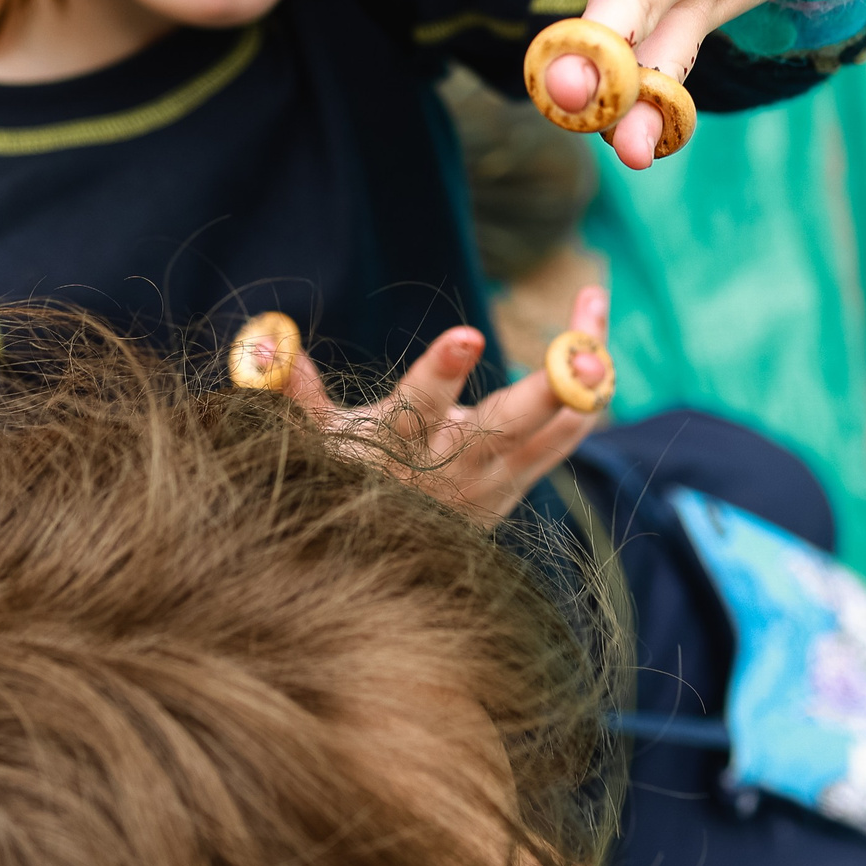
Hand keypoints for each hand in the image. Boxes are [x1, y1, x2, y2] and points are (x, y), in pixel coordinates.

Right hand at [285, 290, 612, 527]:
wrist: (389, 566)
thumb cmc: (347, 482)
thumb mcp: (316, 444)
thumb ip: (298, 395)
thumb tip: (269, 344)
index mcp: (401, 449)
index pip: (421, 409)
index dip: (443, 374)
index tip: (467, 335)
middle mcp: (458, 467)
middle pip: (516, 423)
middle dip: (553, 380)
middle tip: (586, 334)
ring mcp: (500, 479)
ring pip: (562, 423)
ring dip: (585, 365)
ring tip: (593, 299)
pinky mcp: (523, 481)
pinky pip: (571, 432)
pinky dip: (589, 388)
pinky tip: (596, 342)